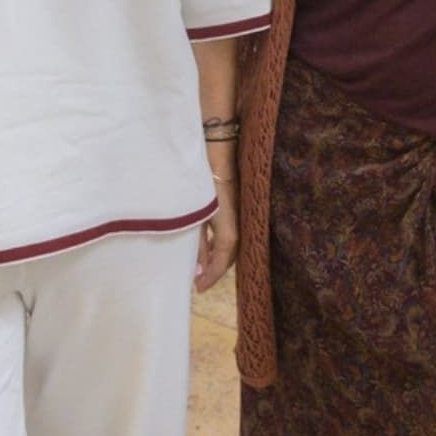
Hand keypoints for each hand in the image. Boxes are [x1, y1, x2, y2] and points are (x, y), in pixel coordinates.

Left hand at [195, 175, 237, 292]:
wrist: (218, 146)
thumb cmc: (202, 178)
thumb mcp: (195, 213)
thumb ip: (197, 241)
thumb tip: (198, 267)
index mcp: (231, 225)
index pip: (224, 259)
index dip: (212, 276)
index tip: (198, 289)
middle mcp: (240, 222)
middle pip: (230, 254)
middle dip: (215, 269)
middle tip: (198, 280)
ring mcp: (240, 213)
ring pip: (231, 243)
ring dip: (217, 256)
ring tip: (200, 265)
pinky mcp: (237, 205)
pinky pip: (230, 231)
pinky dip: (219, 242)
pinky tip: (208, 244)